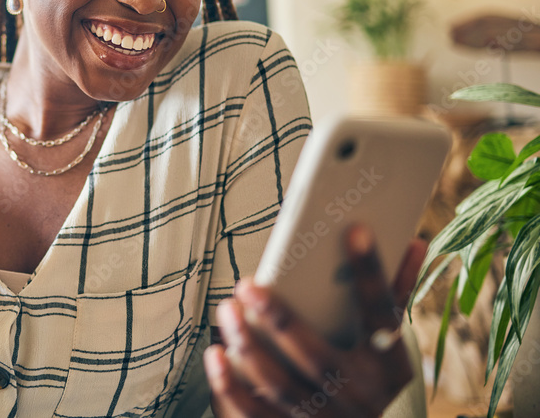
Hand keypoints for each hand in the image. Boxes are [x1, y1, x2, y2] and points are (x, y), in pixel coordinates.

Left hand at [205, 225, 427, 416]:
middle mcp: (359, 396)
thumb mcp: (387, 342)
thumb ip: (392, 292)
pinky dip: (230, 385)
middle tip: (246, 284)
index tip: (356, 228)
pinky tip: (214, 353)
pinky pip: (254, 414)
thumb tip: (413, 241)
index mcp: (387, 365)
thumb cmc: (366, 374)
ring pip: (281, 385)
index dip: (372, 273)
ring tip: (226, 310)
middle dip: (280, 320)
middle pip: (318, 357)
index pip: (383, 314)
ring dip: (249, 347)